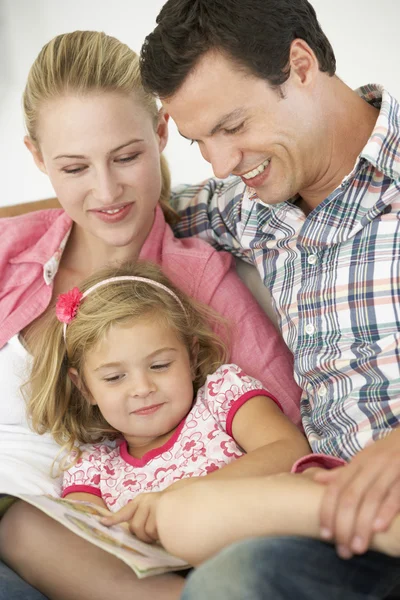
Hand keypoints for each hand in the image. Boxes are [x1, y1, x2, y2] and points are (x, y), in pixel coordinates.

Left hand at [101, 491, 162, 542]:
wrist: (182, 498)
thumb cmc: (161, 508)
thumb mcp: (147, 507)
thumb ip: (137, 515)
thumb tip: (120, 529)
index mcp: (139, 500)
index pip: (125, 512)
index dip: (113, 519)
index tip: (102, 523)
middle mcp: (146, 501)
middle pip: (136, 527)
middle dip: (141, 535)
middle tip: (149, 535)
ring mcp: (157, 506)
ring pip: (148, 532)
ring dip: (152, 537)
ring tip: (159, 532)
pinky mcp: (167, 514)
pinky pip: (158, 531)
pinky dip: (157, 537)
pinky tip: (161, 536)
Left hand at [313, 430, 399, 557]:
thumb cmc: (385, 453)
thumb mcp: (362, 459)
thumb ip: (342, 473)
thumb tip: (316, 480)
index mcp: (356, 464)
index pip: (336, 489)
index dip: (328, 511)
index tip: (325, 534)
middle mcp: (370, 467)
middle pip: (350, 497)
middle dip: (344, 524)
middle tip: (342, 550)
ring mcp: (388, 471)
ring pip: (371, 499)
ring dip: (362, 524)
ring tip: (357, 548)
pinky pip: (395, 495)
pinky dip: (387, 511)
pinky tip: (379, 528)